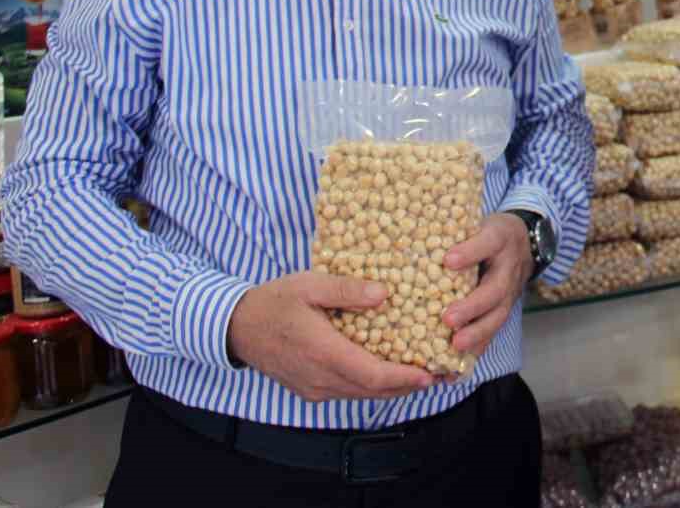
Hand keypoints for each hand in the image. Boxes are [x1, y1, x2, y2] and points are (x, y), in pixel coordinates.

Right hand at [226, 271, 434, 401]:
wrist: (237, 328)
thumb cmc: (275, 301)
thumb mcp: (310, 285)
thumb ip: (346, 290)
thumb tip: (383, 294)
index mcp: (323, 352)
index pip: (372, 374)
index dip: (404, 377)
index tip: (430, 373)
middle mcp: (320, 378)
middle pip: (373, 390)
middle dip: (408, 385)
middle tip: (441, 374)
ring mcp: (314, 388)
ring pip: (362, 394)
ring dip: (393, 388)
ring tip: (423, 375)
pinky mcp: (311, 390)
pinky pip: (348, 392)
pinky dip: (373, 386)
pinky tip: (389, 373)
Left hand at [441, 212, 532, 355]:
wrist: (524, 241)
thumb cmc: (487, 231)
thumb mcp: (477, 221)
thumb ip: (452, 228)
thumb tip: (406, 229)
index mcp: (499, 239)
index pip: (487, 243)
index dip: (470, 252)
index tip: (448, 260)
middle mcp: (508, 268)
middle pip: (494, 290)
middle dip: (472, 306)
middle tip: (448, 319)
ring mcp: (509, 292)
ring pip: (497, 316)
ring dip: (477, 333)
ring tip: (455, 346)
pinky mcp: (503, 310)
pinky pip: (492, 332)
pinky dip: (476, 350)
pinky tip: (457, 366)